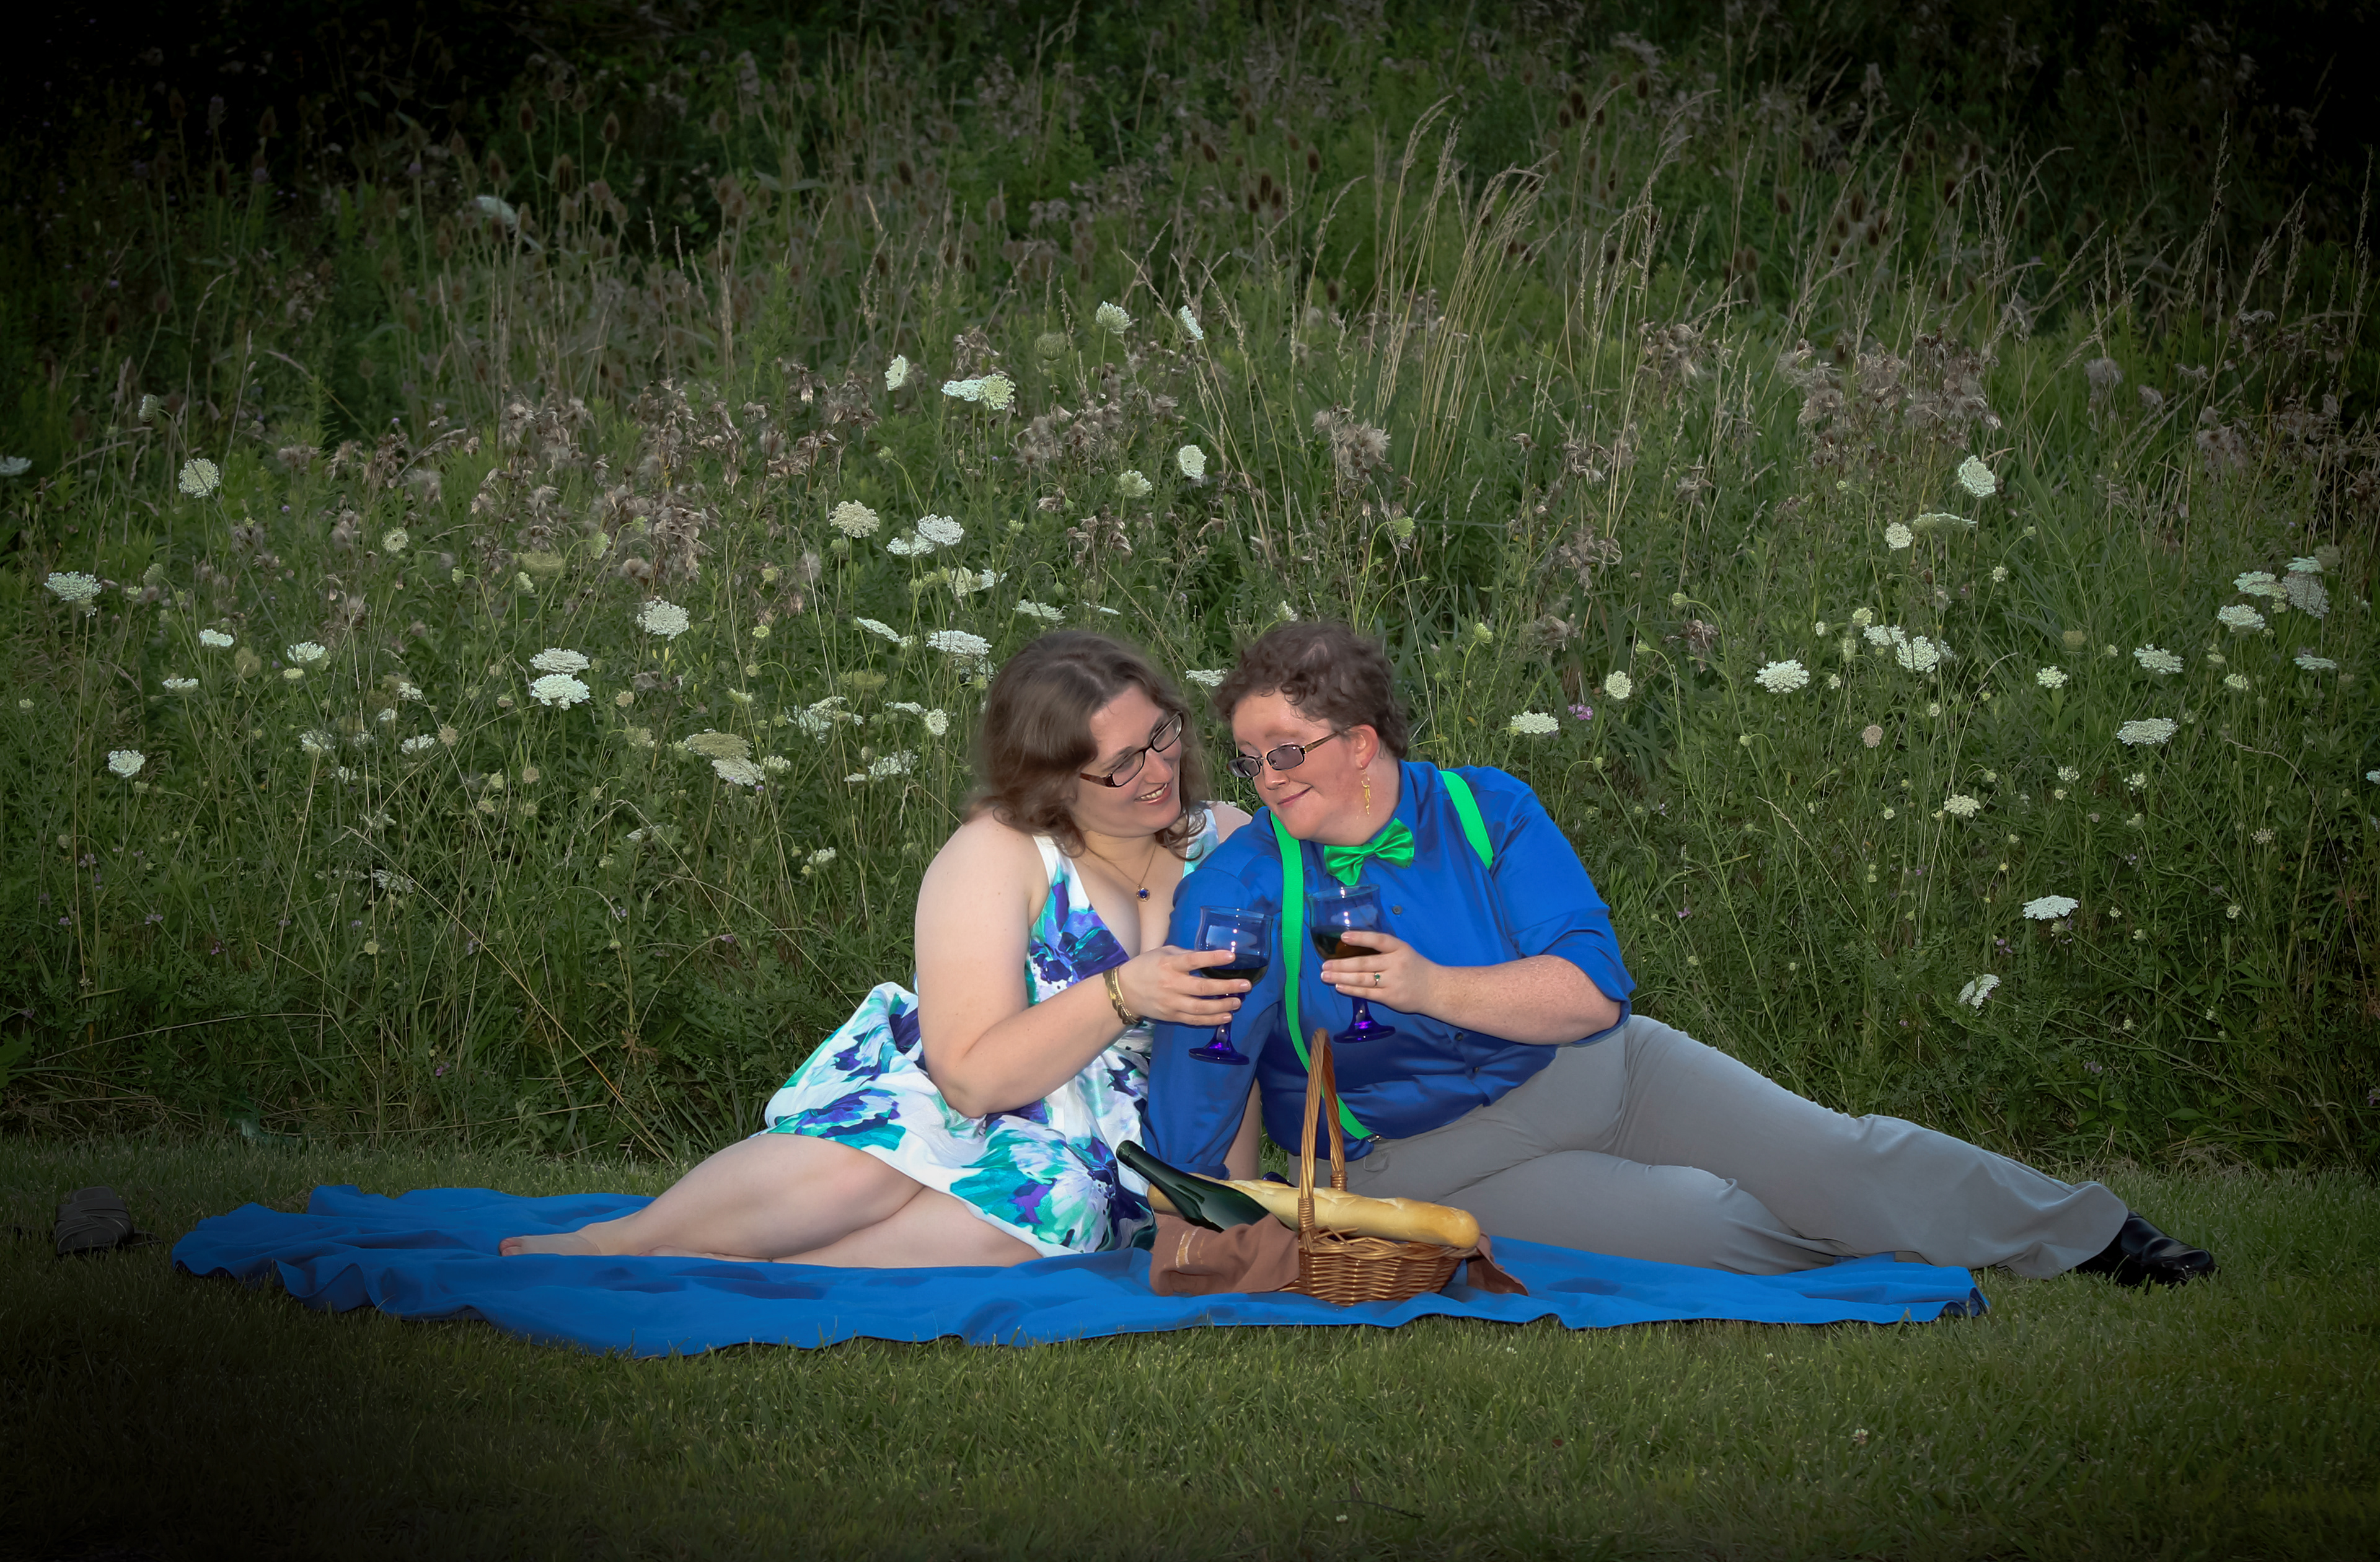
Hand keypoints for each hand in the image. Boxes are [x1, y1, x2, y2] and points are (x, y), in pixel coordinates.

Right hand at [1113, 945, 1254, 1025]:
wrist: (1125, 991)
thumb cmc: (1147, 966)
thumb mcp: (1163, 952)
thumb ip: (1185, 954)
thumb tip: (1210, 957)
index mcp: (1169, 964)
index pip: (1194, 960)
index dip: (1213, 958)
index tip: (1232, 957)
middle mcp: (1171, 984)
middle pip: (1202, 988)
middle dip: (1226, 987)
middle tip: (1245, 985)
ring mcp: (1172, 1003)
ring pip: (1201, 1008)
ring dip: (1222, 1006)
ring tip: (1238, 1002)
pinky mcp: (1172, 1016)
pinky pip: (1195, 1020)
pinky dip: (1211, 1020)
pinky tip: (1226, 1017)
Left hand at [1320, 928, 1438, 1012]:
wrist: (1435, 989)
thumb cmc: (1414, 968)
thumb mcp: (1403, 952)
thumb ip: (1383, 950)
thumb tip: (1352, 949)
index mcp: (1400, 948)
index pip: (1378, 940)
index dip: (1360, 938)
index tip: (1343, 937)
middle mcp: (1396, 964)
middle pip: (1364, 963)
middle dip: (1341, 964)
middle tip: (1324, 965)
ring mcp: (1393, 981)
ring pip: (1362, 979)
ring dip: (1341, 977)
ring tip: (1325, 975)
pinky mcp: (1391, 997)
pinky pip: (1367, 993)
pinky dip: (1351, 990)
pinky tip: (1339, 986)